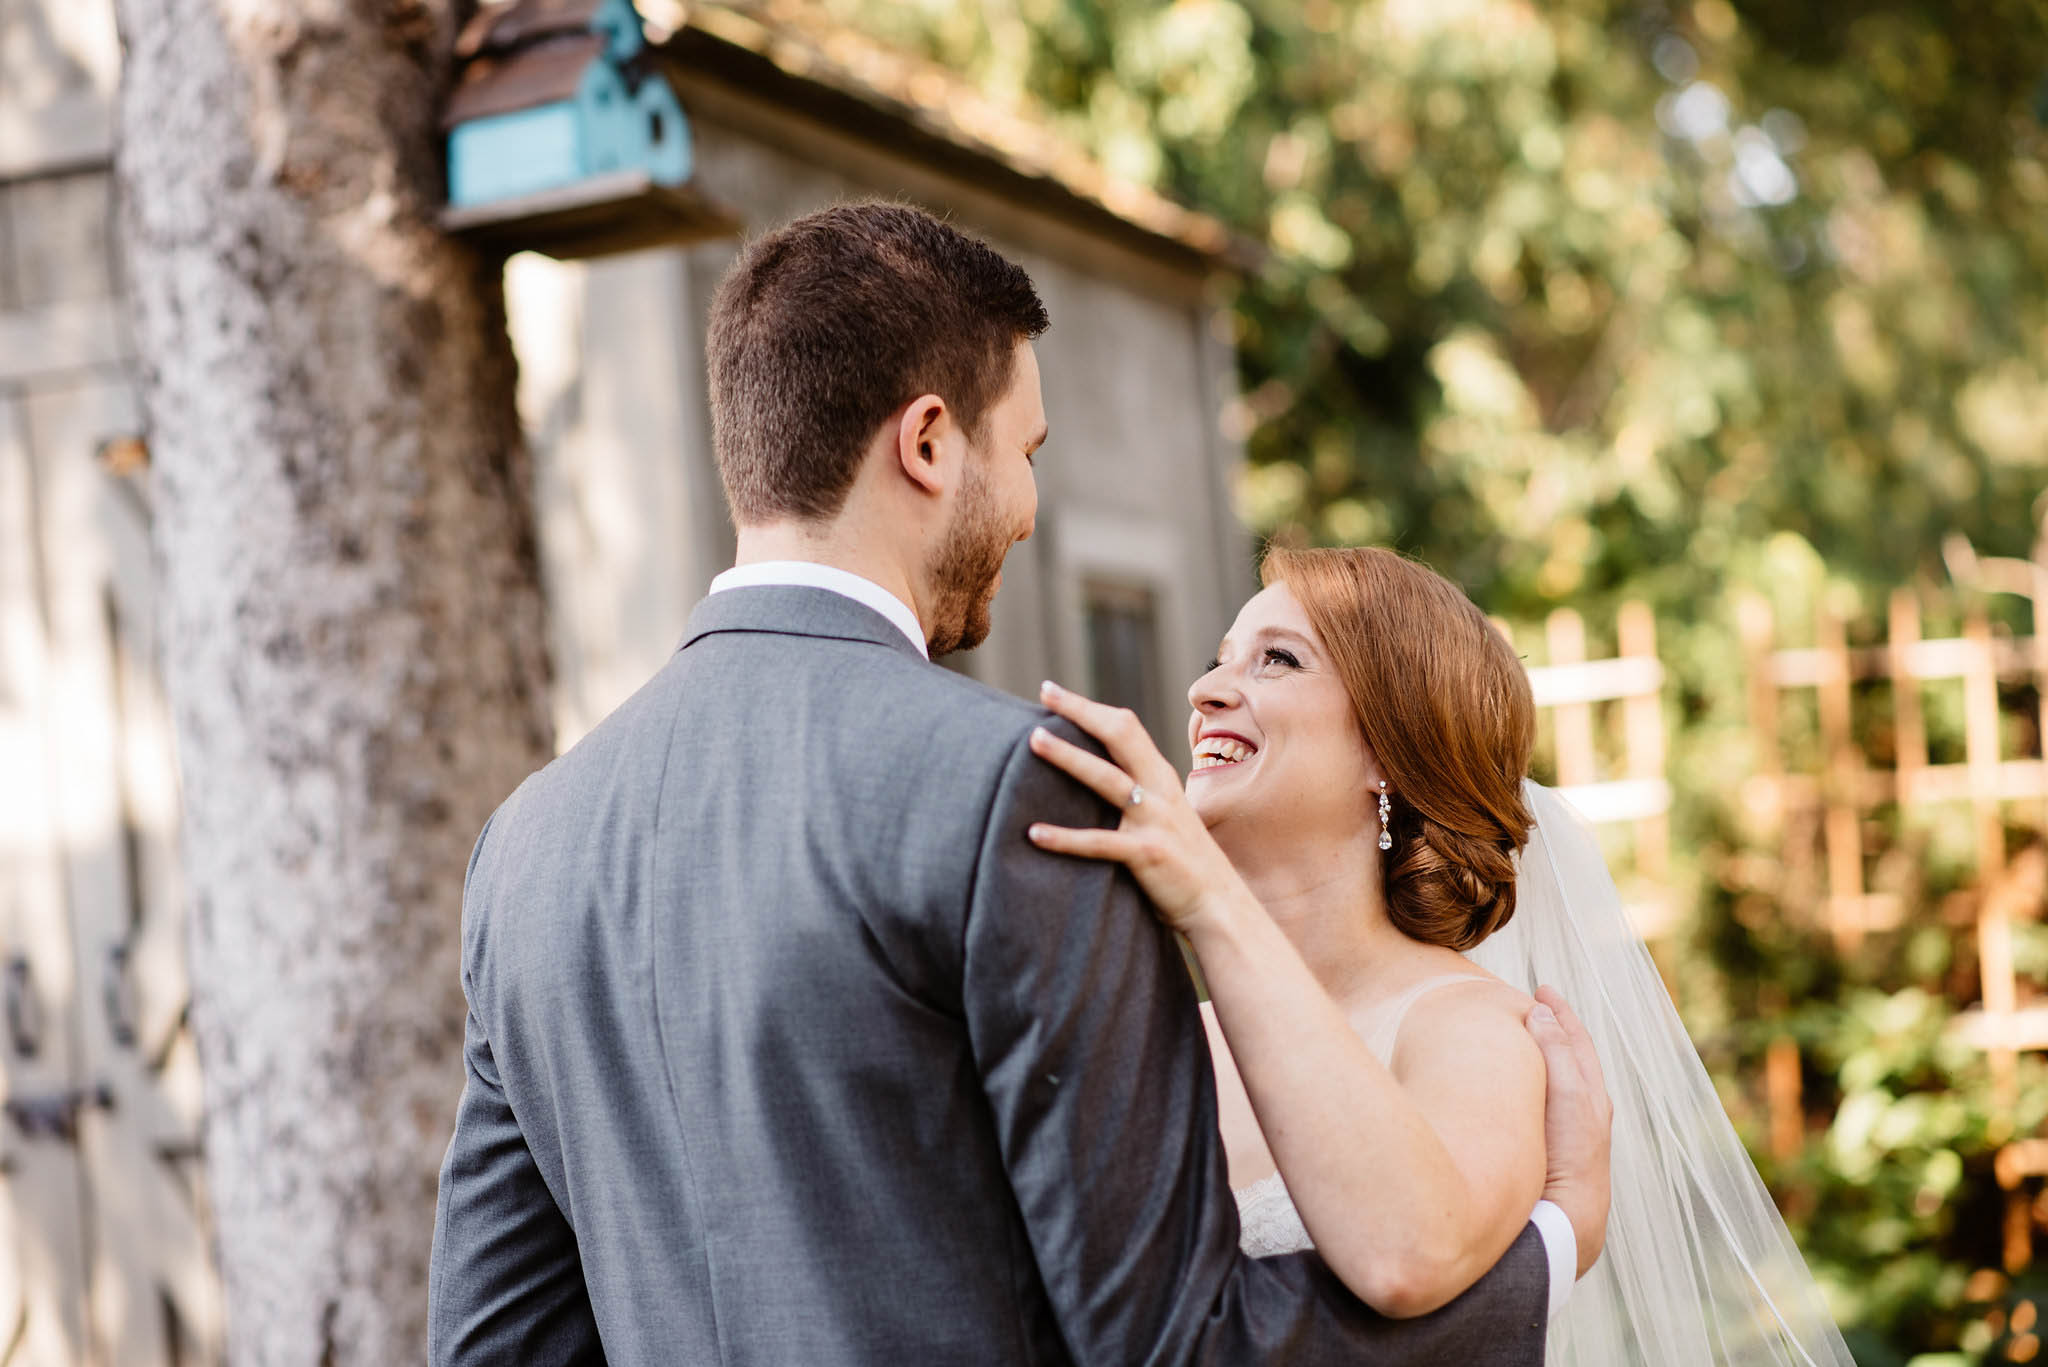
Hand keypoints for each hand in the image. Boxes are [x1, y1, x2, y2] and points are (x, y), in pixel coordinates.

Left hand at [1025, 681, 1246, 934]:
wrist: (1220, 907)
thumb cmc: (1183, 864)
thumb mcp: (1164, 817)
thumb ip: (1138, 796)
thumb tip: (1092, 781)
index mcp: (1160, 778)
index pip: (1125, 727)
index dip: (1089, 707)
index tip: (1052, 691)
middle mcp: (1160, 791)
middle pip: (1120, 736)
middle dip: (1081, 711)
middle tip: (1044, 692)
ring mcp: (1156, 821)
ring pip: (1106, 779)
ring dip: (1069, 757)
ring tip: (1034, 740)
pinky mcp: (1148, 854)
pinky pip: (1099, 842)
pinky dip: (1064, 838)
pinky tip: (1034, 833)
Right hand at [1527, 986, 1611, 1277]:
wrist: (1566, 1216)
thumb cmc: (1570, 1155)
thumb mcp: (1567, 1096)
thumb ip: (1555, 1053)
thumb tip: (1541, 1014)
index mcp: (1590, 1093)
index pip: (1575, 1040)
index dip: (1560, 1012)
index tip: (1542, 989)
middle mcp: (1584, 1109)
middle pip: (1569, 1056)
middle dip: (1552, 1029)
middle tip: (1530, 1006)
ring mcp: (1568, 1130)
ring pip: (1556, 1080)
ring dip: (1541, 1055)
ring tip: (1519, 1039)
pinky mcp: (1549, 1147)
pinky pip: (1542, 1101)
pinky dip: (1532, 1082)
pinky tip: (1512, 1088)